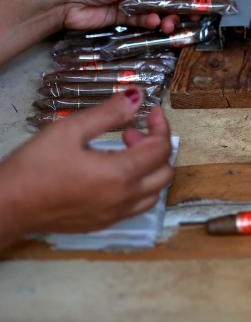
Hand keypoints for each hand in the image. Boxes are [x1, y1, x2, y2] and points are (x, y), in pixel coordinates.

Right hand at [0, 89, 173, 235]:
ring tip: (122, 152)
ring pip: (154, 192)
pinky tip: (113, 173)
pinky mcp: (103, 224)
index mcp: (121, 174)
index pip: (161, 148)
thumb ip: (108, 113)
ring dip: (149, 169)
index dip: (161, 126)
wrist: (7, 205)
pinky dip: (137, 187)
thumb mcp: (70, 130)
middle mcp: (124, 198)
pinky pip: (136, 206)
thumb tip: (137, 97)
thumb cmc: (34, 167)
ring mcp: (115, 215)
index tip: (151, 112)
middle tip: (131, 132)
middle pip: (165, 172)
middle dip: (156, 147)